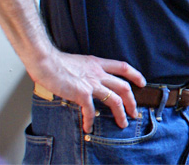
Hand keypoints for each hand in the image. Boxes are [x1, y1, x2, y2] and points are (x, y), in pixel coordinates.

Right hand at [31, 50, 146, 132]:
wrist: (47, 61)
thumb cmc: (58, 62)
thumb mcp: (81, 62)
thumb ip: (89, 70)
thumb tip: (91, 79)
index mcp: (98, 64)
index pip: (123, 67)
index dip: (135, 74)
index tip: (142, 83)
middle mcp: (98, 73)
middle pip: (124, 87)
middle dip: (132, 101)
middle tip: (135, 112)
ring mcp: (91, 83)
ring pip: (114, 99)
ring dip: (121, 113)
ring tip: (123, 123)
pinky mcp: (82, 93)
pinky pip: (91, 110)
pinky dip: (91, 120)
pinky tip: (88, 127)